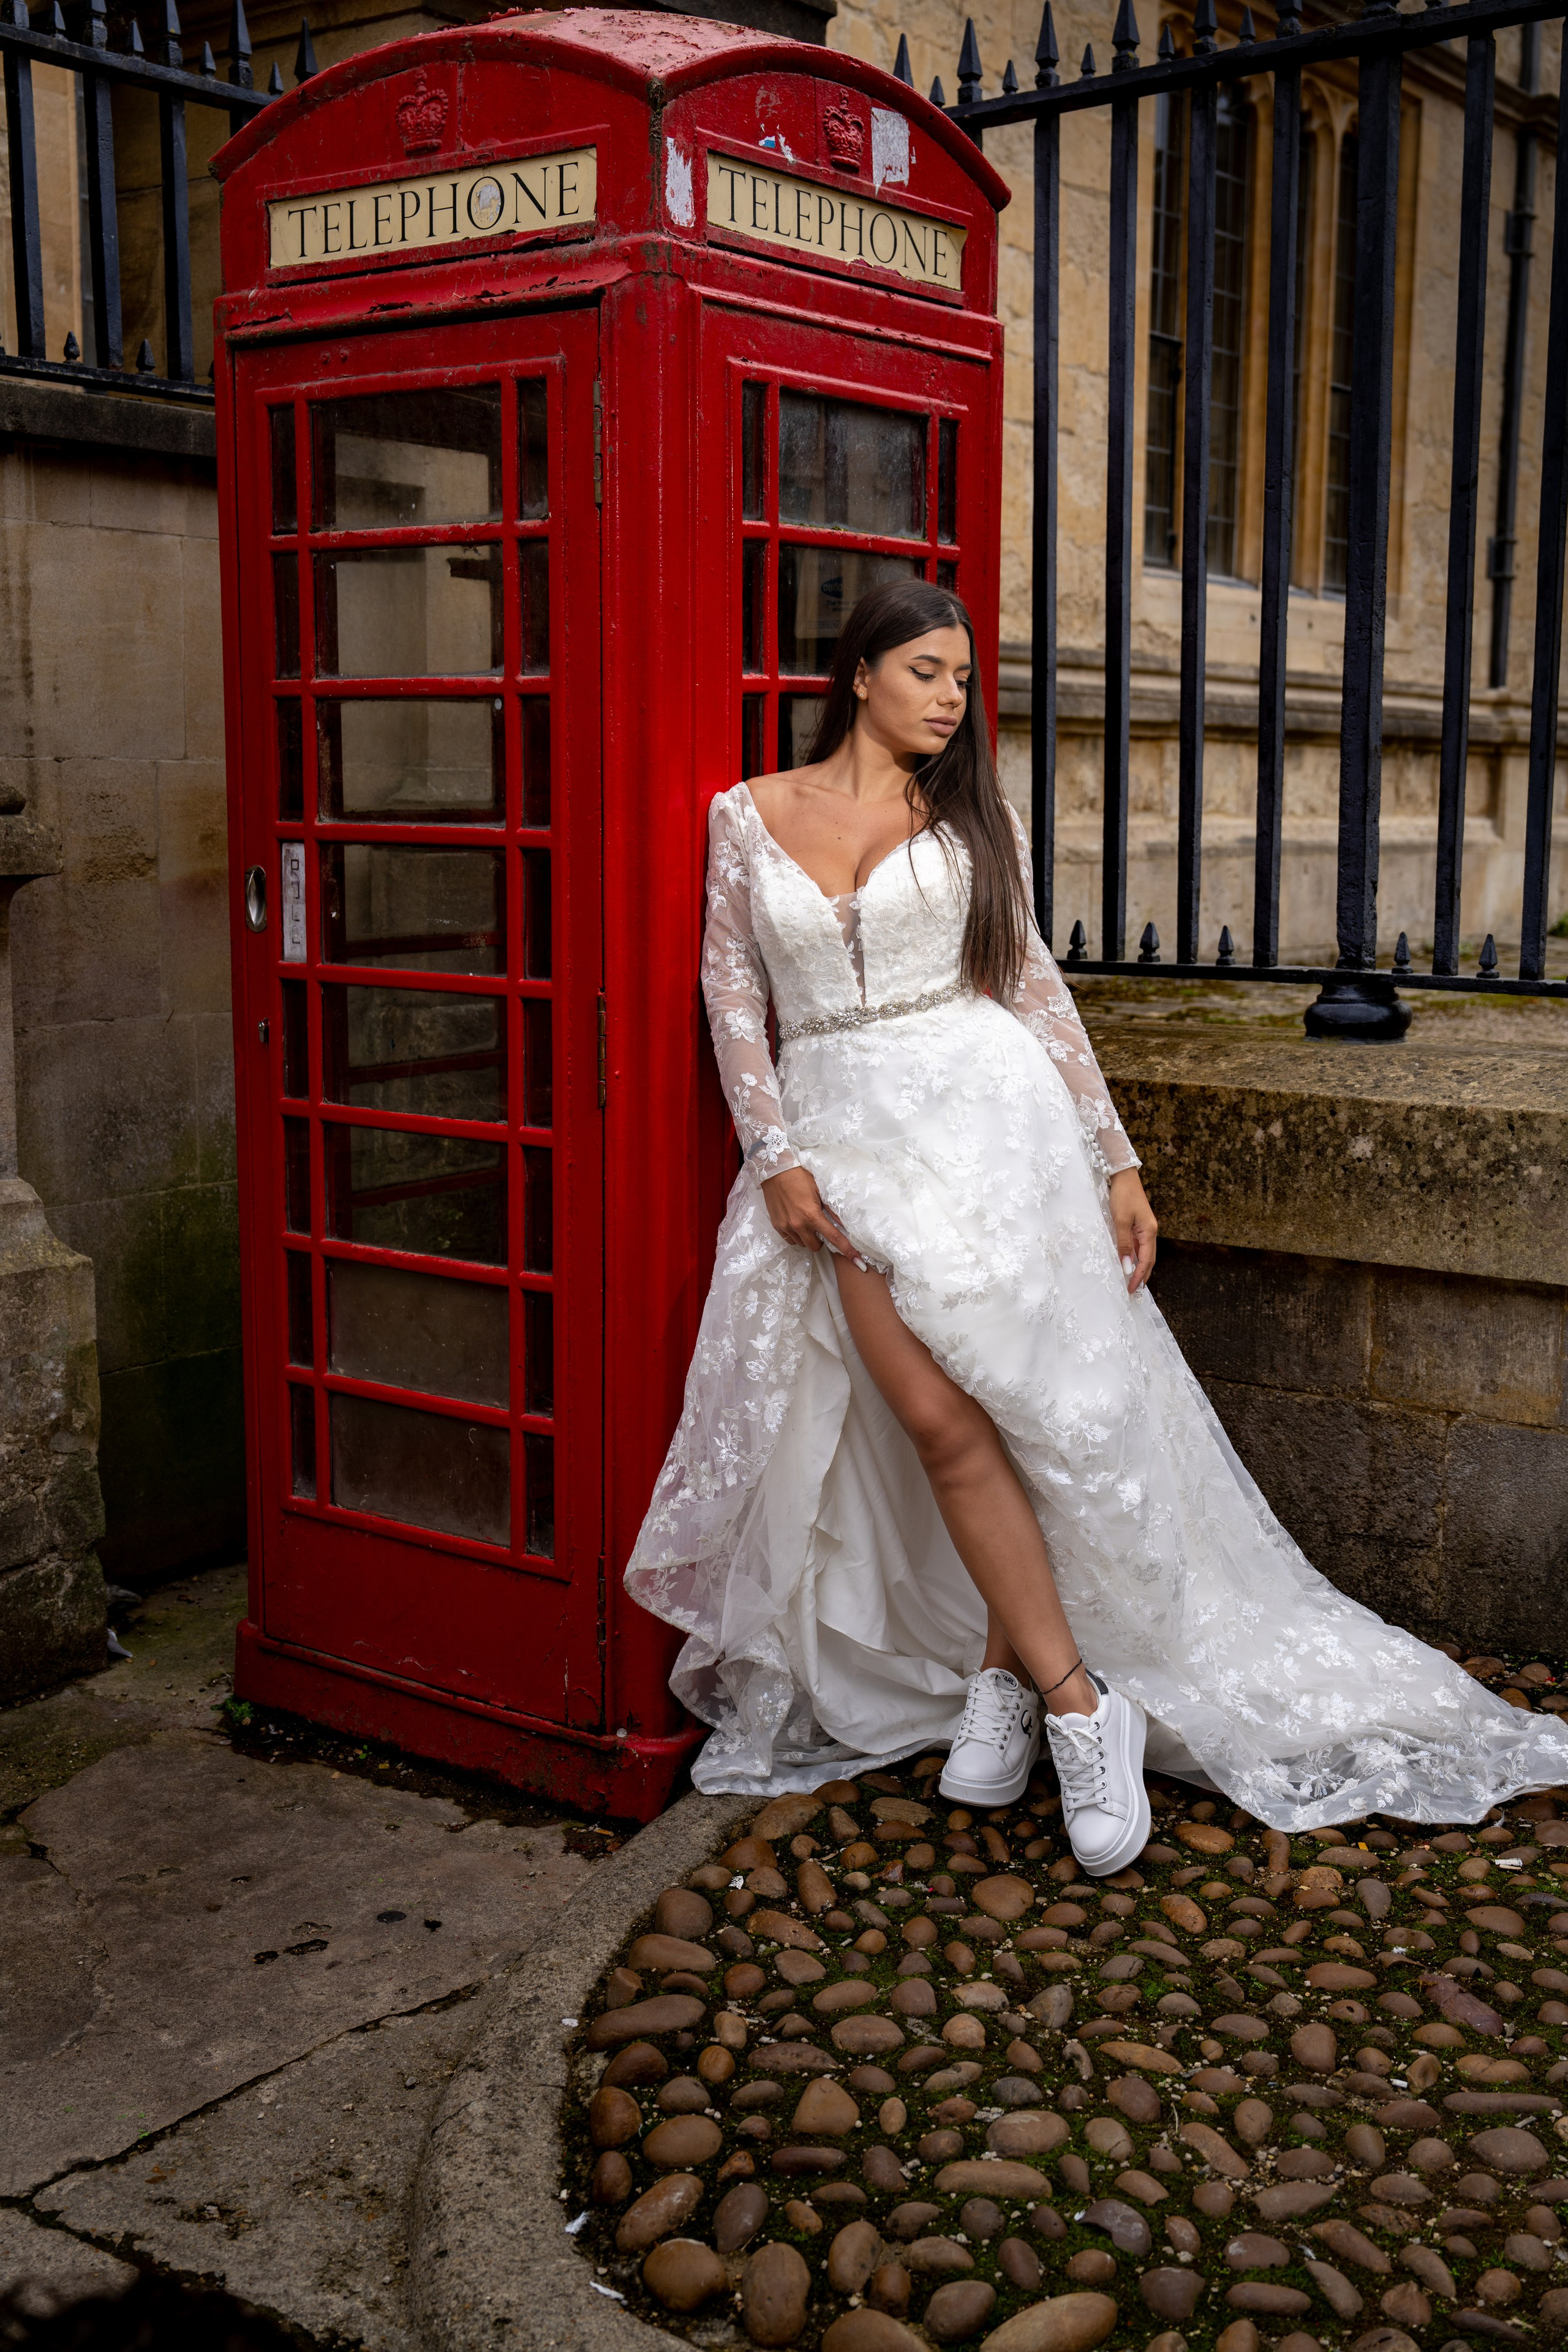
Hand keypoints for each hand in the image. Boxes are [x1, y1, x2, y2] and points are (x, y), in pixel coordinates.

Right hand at [762, 1166, 855, 1255]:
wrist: (776, 1171)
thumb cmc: (799, 1178)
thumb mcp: (820, 1190)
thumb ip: (831, 1209)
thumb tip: (843, 1223)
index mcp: (812, 1215)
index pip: (834, 1237)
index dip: (847, 1250)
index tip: (857, 1261)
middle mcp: (798, 1224)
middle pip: (815, 1247)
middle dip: (820, 1241)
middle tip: (820, 1229)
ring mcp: (786, 1227)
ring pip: (802, 1244)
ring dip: (807, 1237)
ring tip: (806, 1222)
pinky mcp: (777, 1226)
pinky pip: (790, 1239)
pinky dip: (796, 1235)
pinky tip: (796, 1222)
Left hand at [1109, 1168, 1156, 1292]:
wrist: (1123, 1177)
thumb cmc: (1122, 1197)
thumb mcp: (1120, 1221)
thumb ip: (1123, 1244)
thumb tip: (1127, 1266)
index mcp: (1149, 1232)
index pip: (1146, 1260)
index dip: (1139, 1275)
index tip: (1131, 1288)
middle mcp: (1149, 1232)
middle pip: (1149, 1259)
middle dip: (1142, 1275)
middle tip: (1133, 1290)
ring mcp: (1144, 1229)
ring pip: (1144, 1253)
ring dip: (1139, 1268)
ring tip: (1132, 1281)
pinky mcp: (1138, 1225)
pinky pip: (1138, 1245)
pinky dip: (1134, 1257)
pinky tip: (1129, 1263)